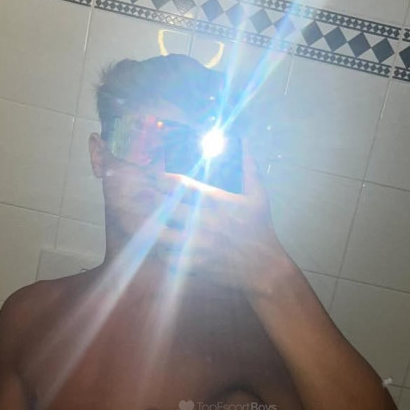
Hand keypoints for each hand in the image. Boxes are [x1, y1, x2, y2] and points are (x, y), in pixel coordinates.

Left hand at [154, 148, 295, 298]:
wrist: (264, 268)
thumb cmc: (260, 229)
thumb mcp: (258, 195)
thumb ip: (248, 166)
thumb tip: (244, 141)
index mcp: (216, 203)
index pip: (180, 185)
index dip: (162, 179)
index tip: (156, 177)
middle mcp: (204, 223)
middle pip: (165, 207)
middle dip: (152, 199)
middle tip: (145, 195)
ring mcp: (198, 245)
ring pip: (161, 234)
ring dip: (154, 227)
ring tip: (151, 221)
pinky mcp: (195, 265)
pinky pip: (168, 258)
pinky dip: (163, 251)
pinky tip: (164, 246)